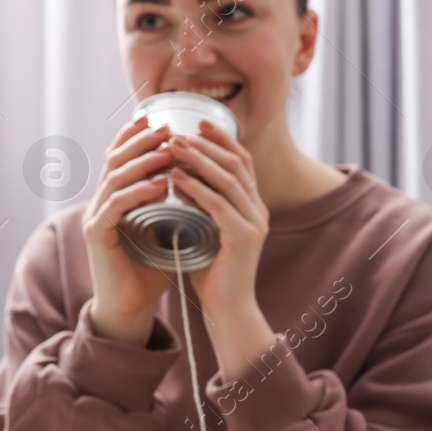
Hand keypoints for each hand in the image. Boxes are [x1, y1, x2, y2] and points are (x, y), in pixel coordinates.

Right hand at [82, 115, 176, 342]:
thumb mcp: (166, 228)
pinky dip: (137, 192)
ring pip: (115, 178)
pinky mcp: (97, 236)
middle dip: (141, 141)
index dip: (137, 136)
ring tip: (168, 150)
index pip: (122, 158)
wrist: (131, 305)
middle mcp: (100, 202)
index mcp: (115, 197)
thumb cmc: (151, 268)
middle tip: (166, 127)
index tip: (162, 120)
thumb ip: (174, 204)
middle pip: (115, 160)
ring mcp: (95, 217)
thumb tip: (202, 180)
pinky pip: (115, 206)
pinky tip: (159, 185)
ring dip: (143, 162)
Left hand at [159, 118, 269, 319]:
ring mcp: (254, 224)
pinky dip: (196, 189)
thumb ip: (200, 205)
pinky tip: (175, 179)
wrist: (228, 309)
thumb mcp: (207, 229)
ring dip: (198, 160)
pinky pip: (219, 205)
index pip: (242, 161)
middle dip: (207, 143)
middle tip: (178, 130)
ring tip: (172, 147)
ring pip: (228, 180)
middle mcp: (258, 210)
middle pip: (237, 164)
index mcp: (253, 206)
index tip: (197, 122)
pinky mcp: (243, 239)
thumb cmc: (213, 272)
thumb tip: (176, 177)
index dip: (222, 139)